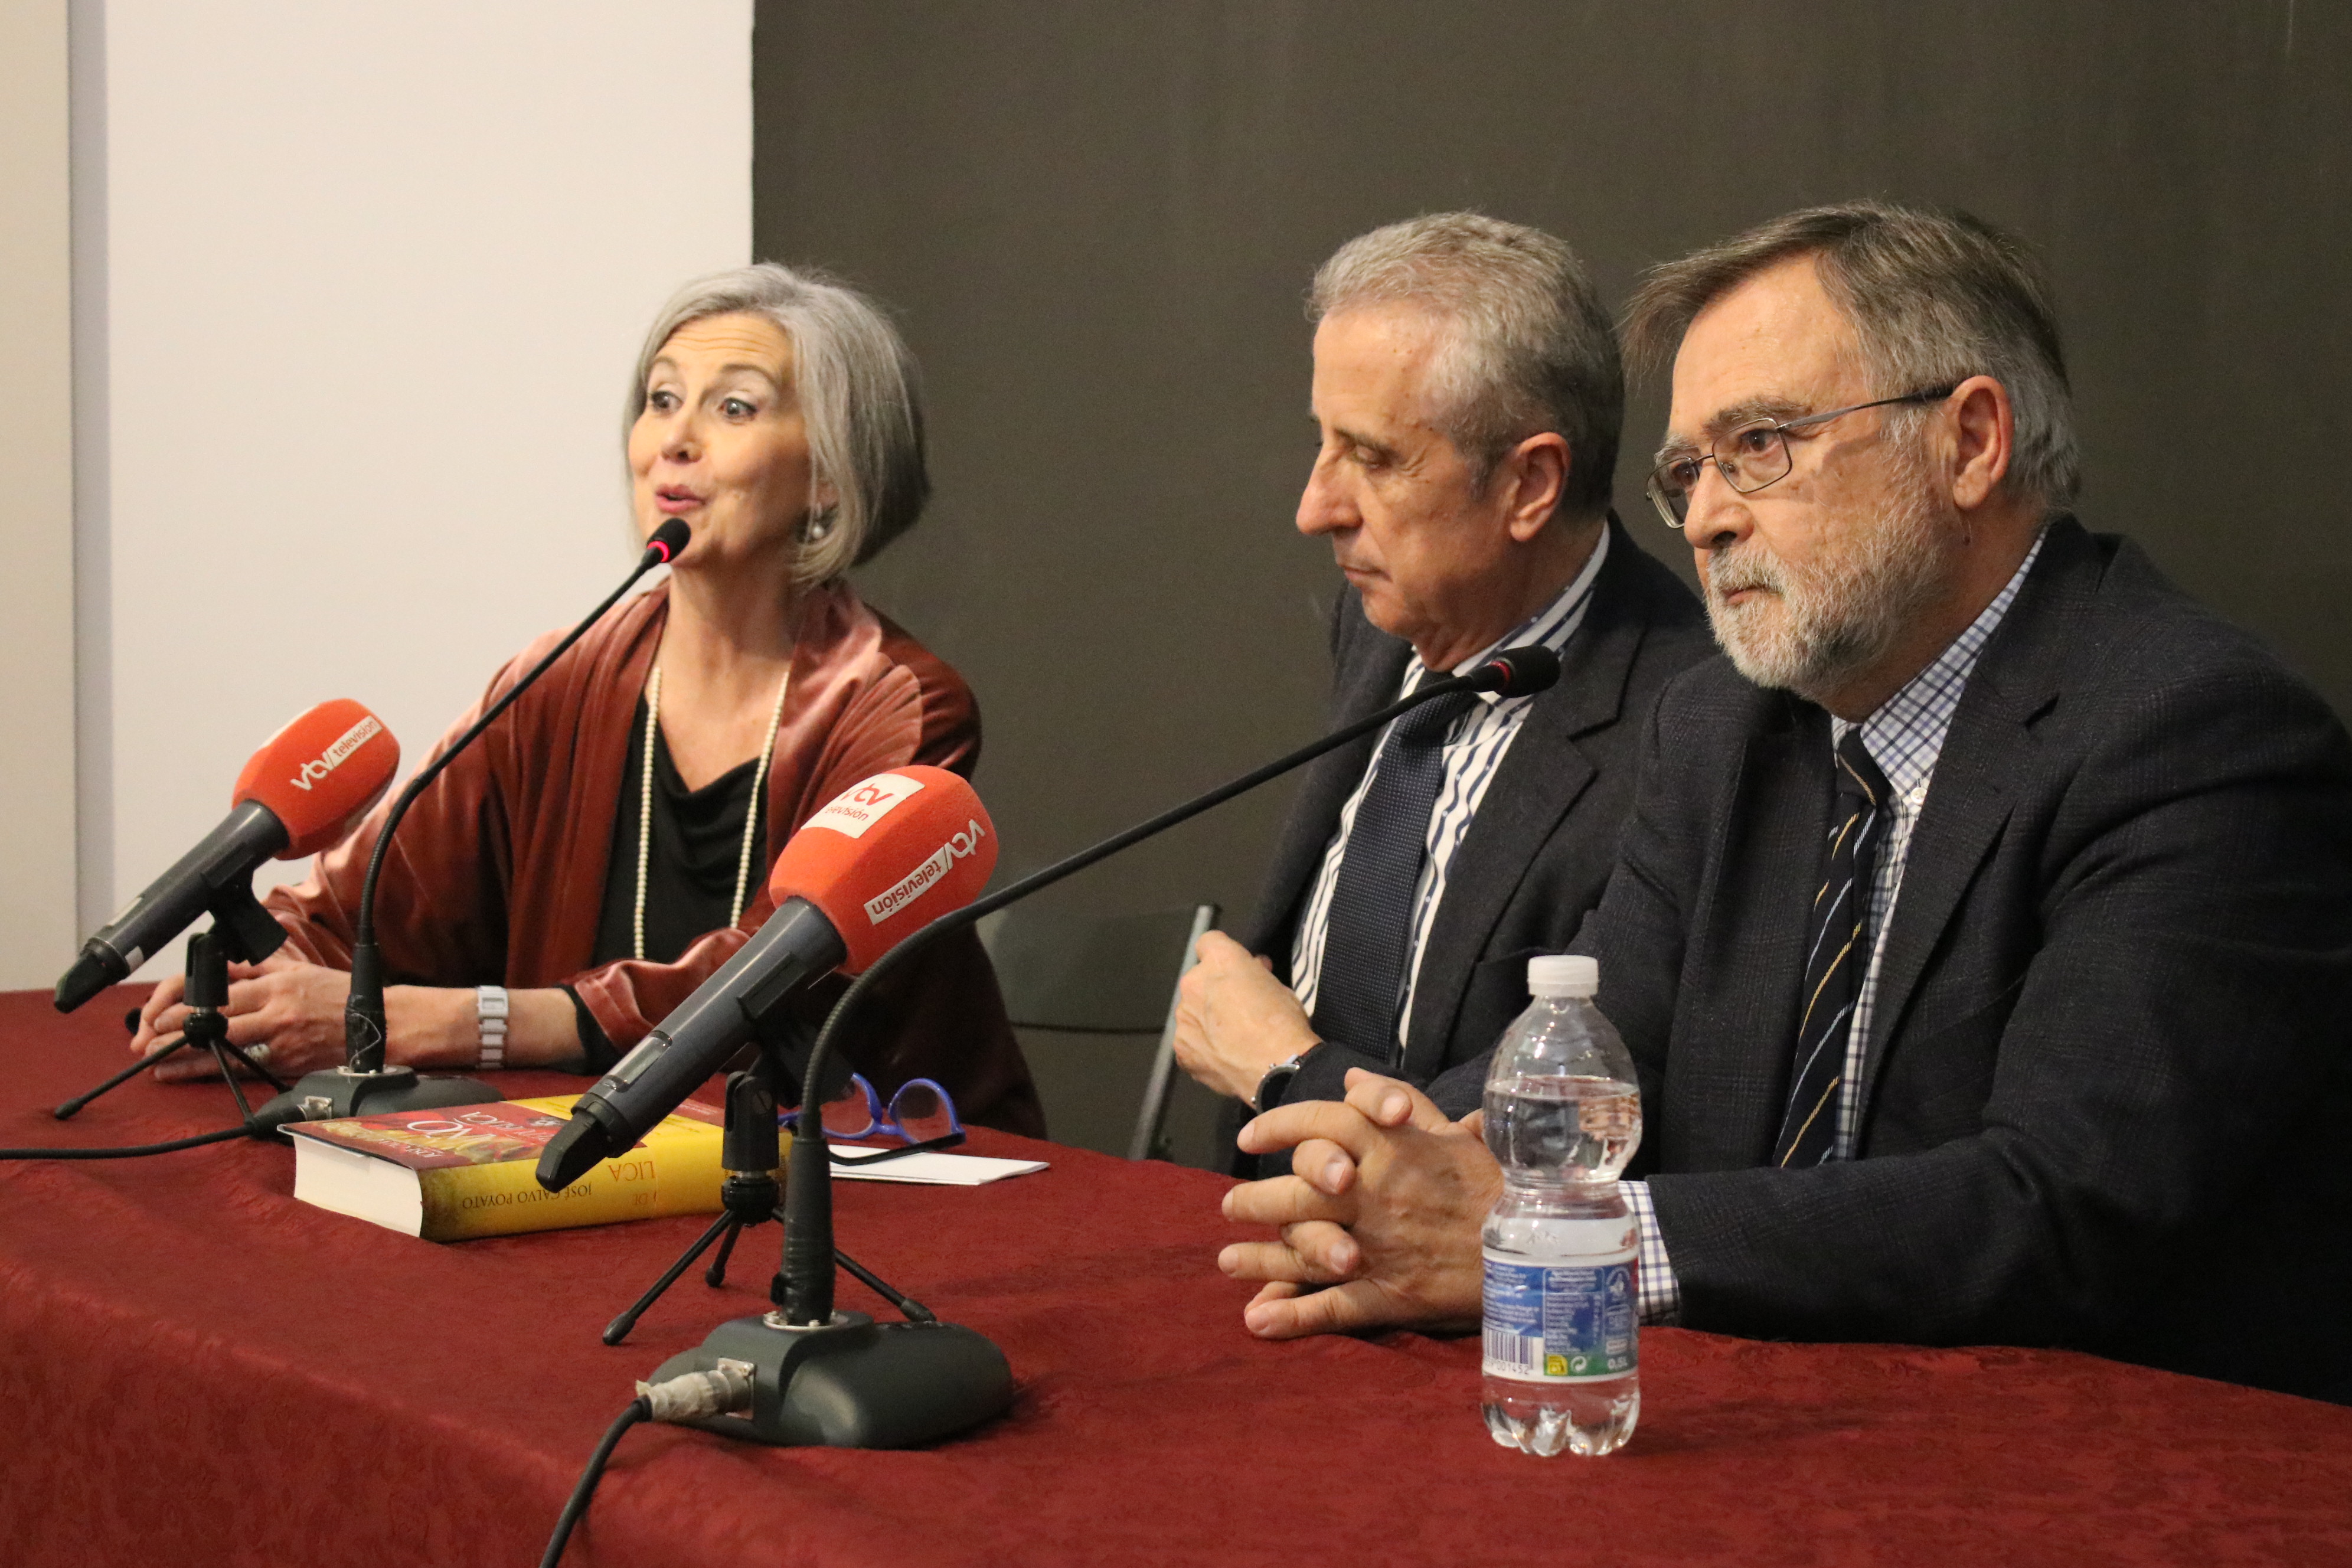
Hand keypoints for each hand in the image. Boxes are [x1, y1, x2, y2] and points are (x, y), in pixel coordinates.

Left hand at [130, 952, 355, 1081]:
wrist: (380, 1024)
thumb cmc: (340, 996)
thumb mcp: (300, 970)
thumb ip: (260, 968)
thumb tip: (223, 968)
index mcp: (278, 983)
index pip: (221, 994)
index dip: (185, 1006)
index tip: (159, 1013)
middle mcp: (278, 1010)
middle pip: (216, 1022)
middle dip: (175, 1032)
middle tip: (145, 1039)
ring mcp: (283, 1039)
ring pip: (223, 1049)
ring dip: (184, 1056)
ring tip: (155, 1060)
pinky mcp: (289, 1063)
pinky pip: (242, 1068)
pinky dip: (210, 1072)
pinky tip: (186, 1074)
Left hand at [1171, 930, 1319, 1102]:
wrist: (1276, 1068)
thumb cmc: (1283, 1023)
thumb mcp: (1279, 986)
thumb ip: (1257, 974)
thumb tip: (1254, 970)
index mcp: (1220, 961)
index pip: (1210, 942)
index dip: (1223, 955)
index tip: (1237, 969)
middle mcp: (1194, 983)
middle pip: (1199, 980)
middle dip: (1214, 990)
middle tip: (1238, 1008)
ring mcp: (1184, 1018)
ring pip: (1192, 1011)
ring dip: (1206, 1019)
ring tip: (1230, 1039)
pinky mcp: (1181, 1049)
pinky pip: (1190, 1041)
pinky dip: (1202, 1046)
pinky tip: (1222, 1057)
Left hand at [1219, 1068, 1497, 1338]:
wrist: (1540, 1249)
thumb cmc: (1495, 1188)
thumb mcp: (1450, 1135)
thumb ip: (1396, 1104)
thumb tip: (1349, 1079)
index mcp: (1393, 1149)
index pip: (1323, 1123)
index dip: (1278, 1125)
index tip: (1248, 1136)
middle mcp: (1378, 1194)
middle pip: (1298, 1189)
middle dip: (1255, 1199)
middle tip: (1229, 1205)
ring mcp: (1380, 1246)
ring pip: (1305, 1247)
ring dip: (1259, 1258)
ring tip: (1228, 1260)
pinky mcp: (1390, 1294)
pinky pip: (1332, 1307)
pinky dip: (1292, 1316)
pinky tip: (1258, 1319)